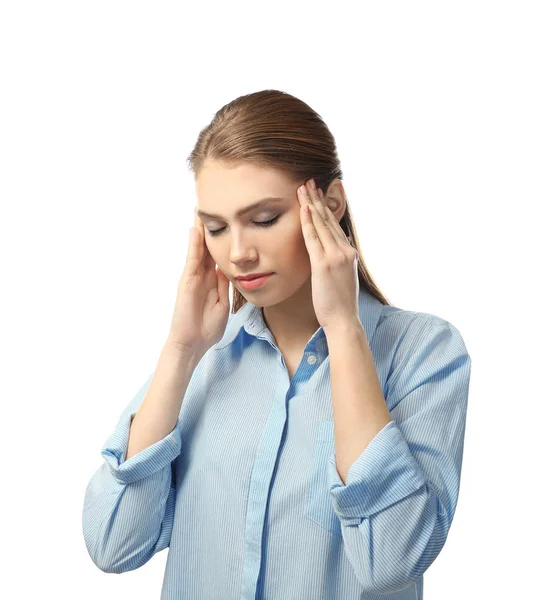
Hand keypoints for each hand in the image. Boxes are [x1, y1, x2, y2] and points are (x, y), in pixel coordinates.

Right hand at [167, 207, 229, 356]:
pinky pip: (192, 259)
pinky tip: (195, 230)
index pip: (217, 254)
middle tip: (213, 207)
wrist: (192, 343)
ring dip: (200, 230)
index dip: (222, 239)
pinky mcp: (187, 281)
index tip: (228, 223)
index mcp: (212, 280)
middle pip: (206, 246)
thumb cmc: (206, 328)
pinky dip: (193, 244)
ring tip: (201, 210)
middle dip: (209, 228)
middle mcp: (202, 275)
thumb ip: (225, 286)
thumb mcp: (223, 303)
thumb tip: (231, 270)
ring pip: (198, 248)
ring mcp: (193, 277)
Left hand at [297, 179, 359, 332]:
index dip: (325, 209)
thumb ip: (337, 261)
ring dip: (311, 204)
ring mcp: (335, 256)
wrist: (344, 319)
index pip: (334, 225)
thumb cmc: (339, 303)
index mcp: (349, 253)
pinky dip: (308, 221)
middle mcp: (344, 251)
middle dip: (317, 199)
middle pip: (328, 220)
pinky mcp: (324, 264)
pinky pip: (313, 238)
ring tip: (303, 188)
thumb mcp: (341, 277)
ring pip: (321, 224)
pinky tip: (303, 208)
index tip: (318, 194)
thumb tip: (332, 248)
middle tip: (309, 182)